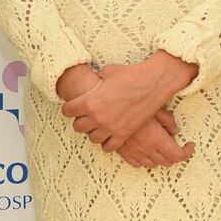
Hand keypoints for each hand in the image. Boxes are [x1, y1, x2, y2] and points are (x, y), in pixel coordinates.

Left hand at [61, 51, 196, 152]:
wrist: (152, 83)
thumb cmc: (129, 75)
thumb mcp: (107, 73)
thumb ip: (96, 81)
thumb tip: (95, 82)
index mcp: (89, 101)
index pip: (68, 110)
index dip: (69, 108)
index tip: (72, 107)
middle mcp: (97, 117)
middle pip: (78, 127)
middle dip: (80, 120)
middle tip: (85, 116)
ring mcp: (110, 128)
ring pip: (92, 138)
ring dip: (93, 132)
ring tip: (97, 126)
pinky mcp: (123, 134)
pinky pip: (108, 147)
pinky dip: (106, 143)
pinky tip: (109, 136)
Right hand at [118, 109, 195, 168]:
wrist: (108, 109)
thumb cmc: (133, 104)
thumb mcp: (156, 107)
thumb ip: (168, 120)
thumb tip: (175, 131)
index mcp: (157, 139)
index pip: (178, 155)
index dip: (187, 152)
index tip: (190, 145)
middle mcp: (147, 149)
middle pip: (167, 162)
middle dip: (174, 154)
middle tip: (175, 143)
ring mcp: (134, 153)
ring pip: (153, 165)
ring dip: (160, 158)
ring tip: (160, 146)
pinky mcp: (123, 153)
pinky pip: (137, 164)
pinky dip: (144, 160)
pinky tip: (145, 149)